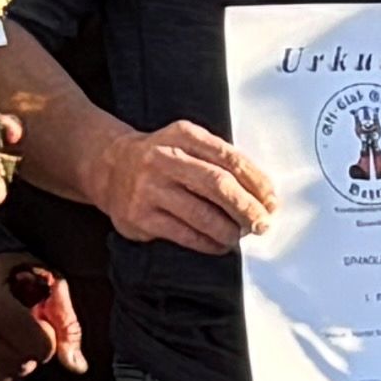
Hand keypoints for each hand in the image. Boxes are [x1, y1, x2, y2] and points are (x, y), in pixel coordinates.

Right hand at [87, 117, 276, 253]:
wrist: (109, 166)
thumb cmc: (160, 157)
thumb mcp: (187, 143)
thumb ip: (218, 159)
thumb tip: (260, 193)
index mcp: (184, 135)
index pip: (230, 158)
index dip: (256, 182)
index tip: (271, 200)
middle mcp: (165, 159)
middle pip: (218, 185)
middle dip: (247, 207)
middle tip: (262, 223)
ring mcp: (150, 188)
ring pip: (201, 214)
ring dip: (229, 230)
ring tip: (240, 236)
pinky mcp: (140, 216)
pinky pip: (183, 234)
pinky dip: (207, 243)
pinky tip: (219, 245)